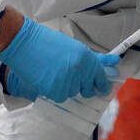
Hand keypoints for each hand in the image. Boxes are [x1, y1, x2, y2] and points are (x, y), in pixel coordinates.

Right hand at [0, 17, 119, 101]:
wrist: (24, 43)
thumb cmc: (48, 42)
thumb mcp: (74, 47)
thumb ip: (95, 59)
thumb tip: (116, 61)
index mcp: (87, 58)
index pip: (101, 79)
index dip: (101, 85)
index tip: (100, 88)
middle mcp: (81, 71)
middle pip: (87, 90)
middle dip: (80, 85)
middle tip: (67, 74)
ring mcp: (68, 82)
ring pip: (72, 93)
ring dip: (64, 86)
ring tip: (52, 71)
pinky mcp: (55, 90)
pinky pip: (59, 96)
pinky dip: (53, 90)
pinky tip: (46, 77)